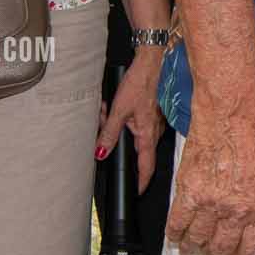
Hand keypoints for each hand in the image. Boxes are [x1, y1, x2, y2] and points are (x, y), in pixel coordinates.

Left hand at [96, 48, 167, 191]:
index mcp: (147, 134)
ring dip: (117, 127)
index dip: (142, 182)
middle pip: (134, 149)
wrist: (152, 61)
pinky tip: (113, 106)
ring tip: (105, 110)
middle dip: (116, 142)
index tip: (137, 192)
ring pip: (133, 135)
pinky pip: (136, 123)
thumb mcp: (119, 109)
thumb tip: (100, 153)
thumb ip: (110, 133)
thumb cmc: (140, 82)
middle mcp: (154, 131)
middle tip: (103, 123)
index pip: (147, 167)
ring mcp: (154, 122)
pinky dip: (123, 118)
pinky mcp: (152, 113)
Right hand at [164, 73, 254, 254]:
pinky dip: (174, 234)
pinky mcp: (188, 191)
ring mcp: (211, 202)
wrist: (231, 109)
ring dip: (193, 248)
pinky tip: (175, 237)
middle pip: (222, 248)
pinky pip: (177, 224)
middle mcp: (238, 210)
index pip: (252, 249)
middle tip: (211, 254)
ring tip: (192, 247)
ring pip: (197, 240)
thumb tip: (251, 220)